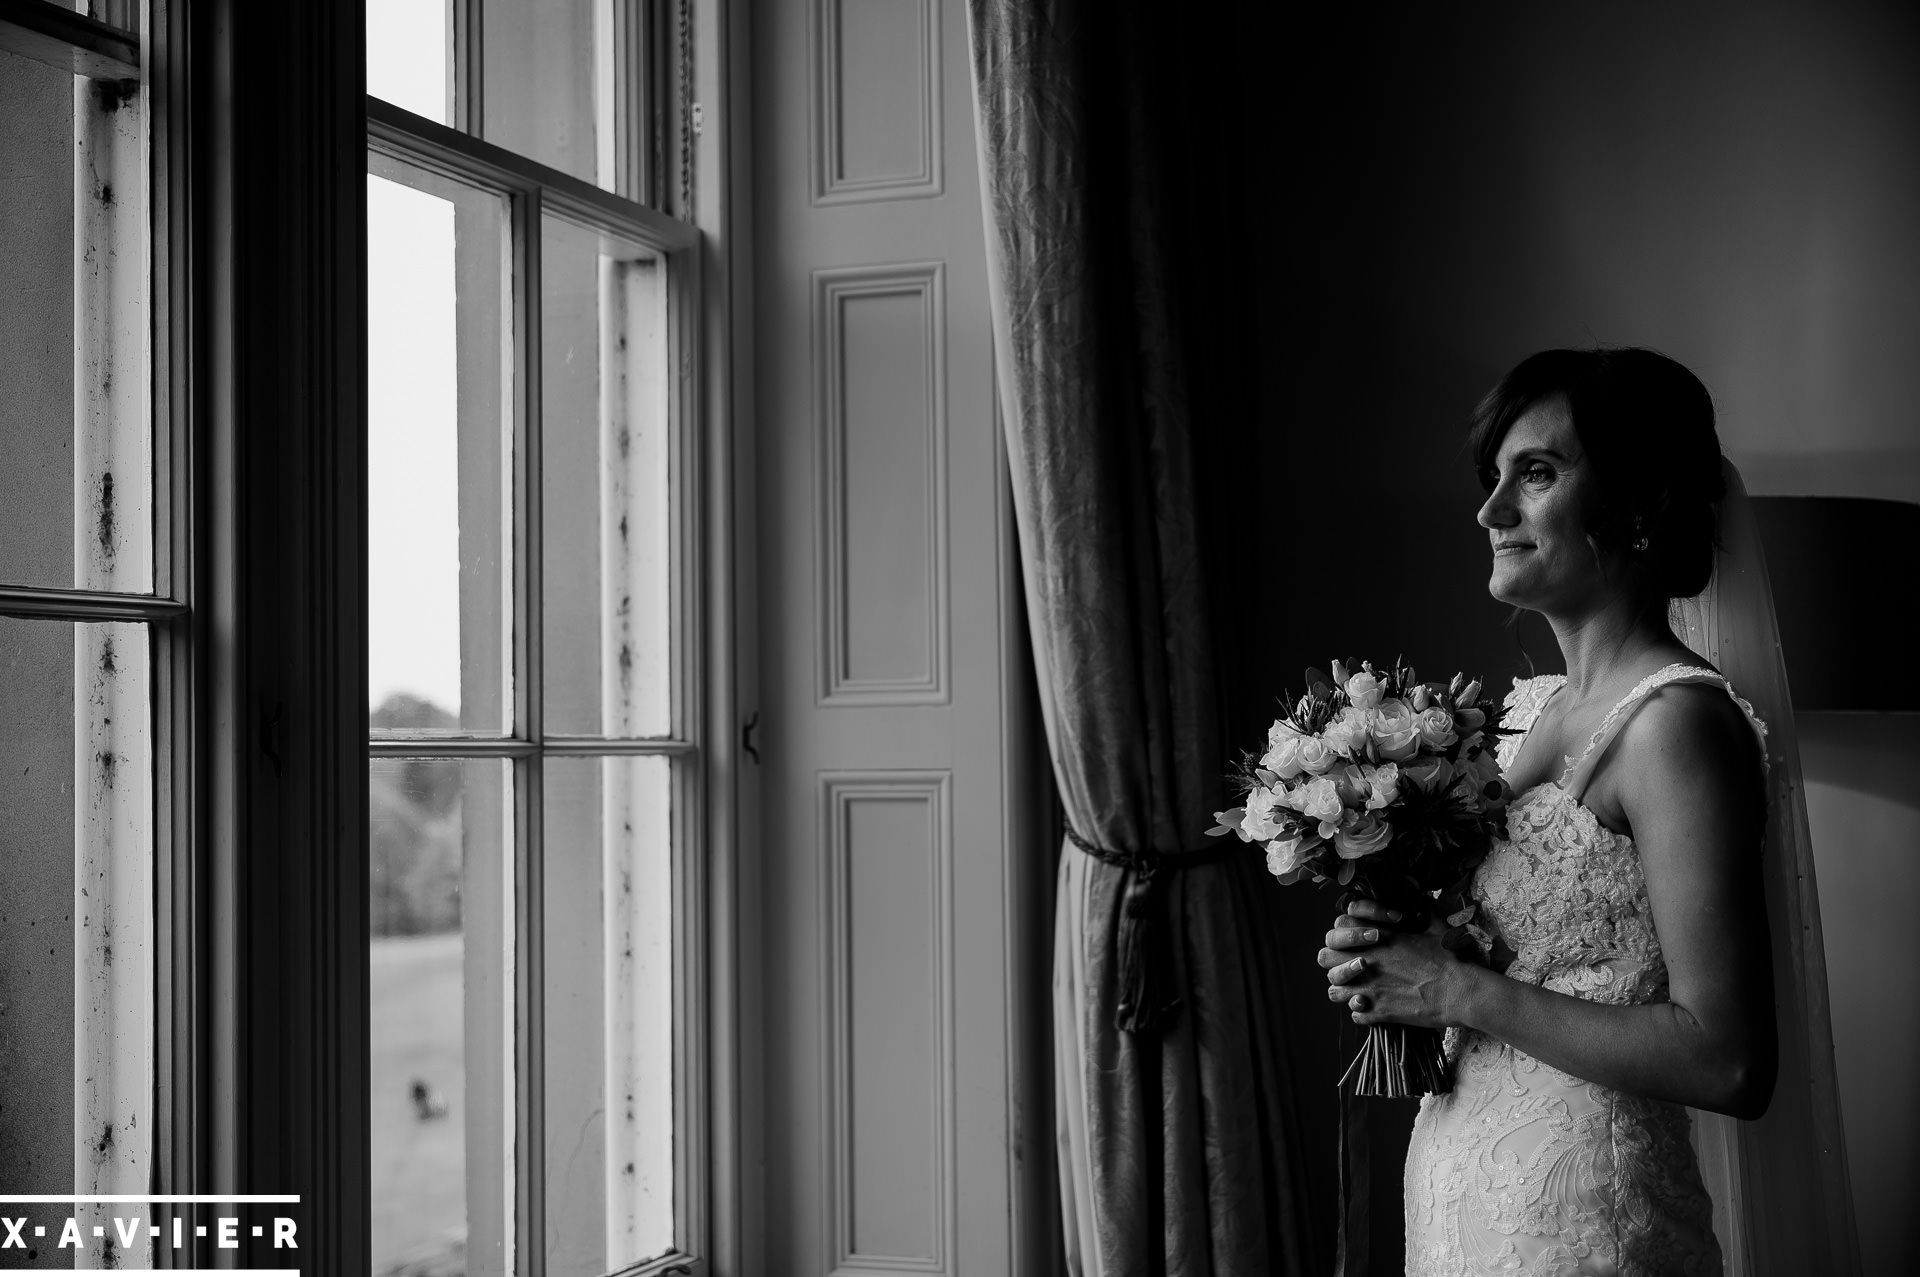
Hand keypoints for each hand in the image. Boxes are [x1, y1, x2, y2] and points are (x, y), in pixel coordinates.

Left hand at [1320, 898, 1474, 1029]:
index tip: (1366, 938)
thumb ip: (1418, 911)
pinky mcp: (1380, 1012)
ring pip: (1333, 990)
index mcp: (1379, 938)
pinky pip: (1354, 1014)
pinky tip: (1374, 1007)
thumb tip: (1416, 902)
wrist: (1461, 991)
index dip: (1346, 930)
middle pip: (1325, 957)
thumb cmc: (1450, 957)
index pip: (1340, 925)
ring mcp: (1371, 988)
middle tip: (1353, 965)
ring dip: (1344, 989)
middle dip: (1334, 960)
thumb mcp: (1433, 925)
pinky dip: (1361, 1011)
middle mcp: (1369, 961)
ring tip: (1359, 989)